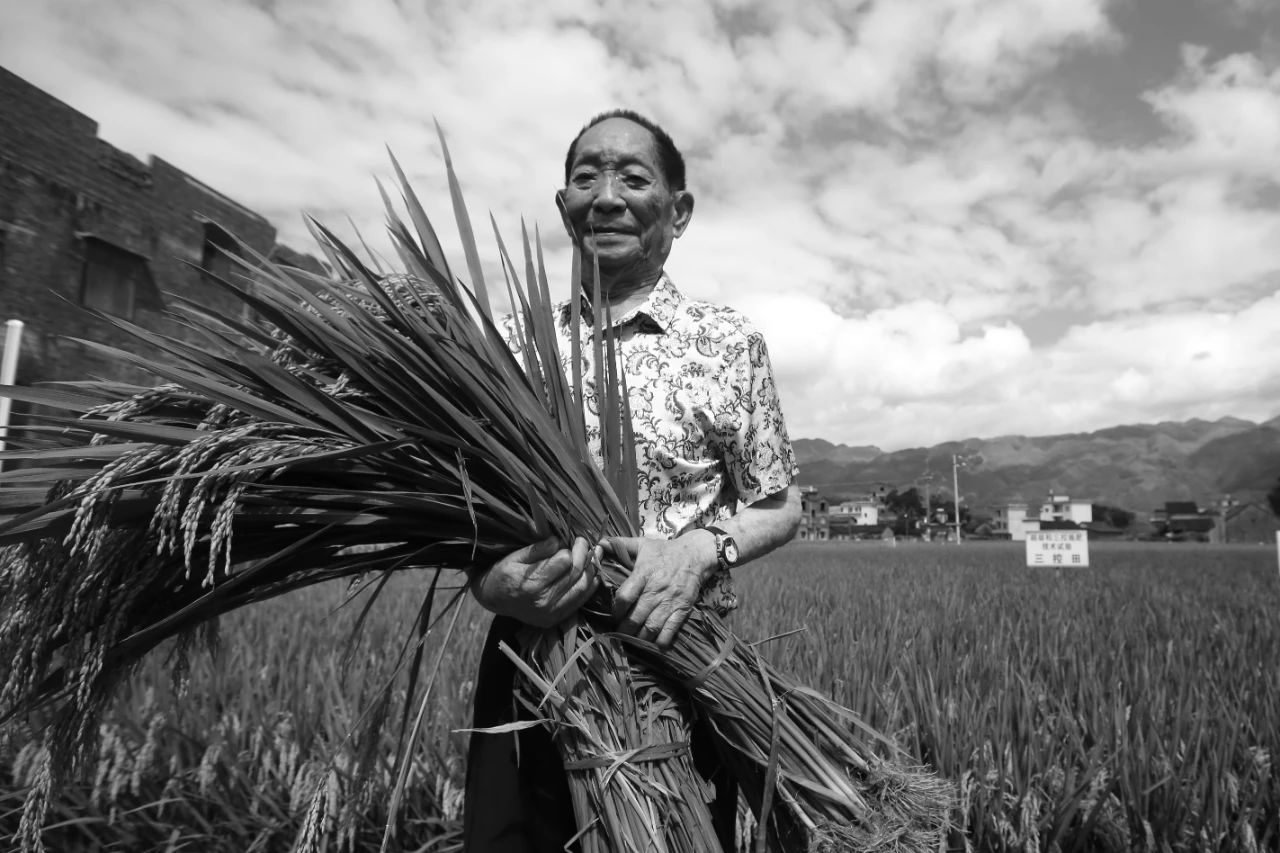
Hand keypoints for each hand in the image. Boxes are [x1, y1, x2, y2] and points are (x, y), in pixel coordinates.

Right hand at [472, 536, 596, 627]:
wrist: (492, 599)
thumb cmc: (502, 573)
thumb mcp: (514, 557)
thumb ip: (537, 550)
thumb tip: (558, 542)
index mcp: (531, 585)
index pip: (564, 562)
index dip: (572, 548)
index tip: (574, 538)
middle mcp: (543, 602)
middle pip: (575, 574)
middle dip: (585, 555)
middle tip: (587, 542)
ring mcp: (551, 614)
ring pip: (581, 588)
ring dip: (592, 570)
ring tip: (596, 554)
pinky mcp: (555, 619)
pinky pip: (579, 602)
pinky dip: (590, 587)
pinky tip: (594, 574)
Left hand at [606, 534, 715, 648]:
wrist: (695, 554)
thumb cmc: (665, 550)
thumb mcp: (642, 544)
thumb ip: (620, 544)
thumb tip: (599, 543)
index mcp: (644, 574)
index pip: (626, 597)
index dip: (616, 610)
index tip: (613, 614)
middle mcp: (656, 590)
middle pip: (637, 616)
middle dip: (625, 628)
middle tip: (619, 633)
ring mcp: (670, 601)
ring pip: (652, 626)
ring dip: (640, 637)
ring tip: (633, 640)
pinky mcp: (682, 609)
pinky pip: (671, 629)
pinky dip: (662, 641)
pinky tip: (654, 644)